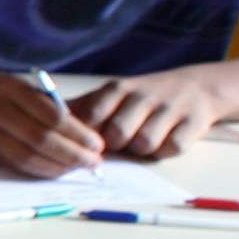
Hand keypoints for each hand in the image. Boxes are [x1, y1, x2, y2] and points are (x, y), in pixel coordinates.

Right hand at [0, 69, 106, 176]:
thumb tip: (85, 138)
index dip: (78, 134)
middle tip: (94, 162)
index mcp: (10, 88)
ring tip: (78, 168)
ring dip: (57, 167)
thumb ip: (48, 107)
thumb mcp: (22, 87)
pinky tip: (55, 170)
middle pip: (40, 139)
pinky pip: (14, 165)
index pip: (52, 116)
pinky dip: (39, 170)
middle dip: (72, 154)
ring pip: (26, 157)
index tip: (97, 144)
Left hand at [73, 65, 226, 158]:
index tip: (87, 143)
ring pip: (144, 145)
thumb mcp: (110, 95)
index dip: (86, 136)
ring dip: (140, 150)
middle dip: (115, 145)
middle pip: (117, 134)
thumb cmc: (142, 98)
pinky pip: (171, 149)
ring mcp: (170, 108)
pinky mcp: (193, 124)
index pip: (91, 116)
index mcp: (117, 89)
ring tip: (143, 139)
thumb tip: (41, 118)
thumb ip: (80, 108)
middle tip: (120, 141)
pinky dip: (165, 151)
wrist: (197, 87)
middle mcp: (143, 95)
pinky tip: (165, 140)